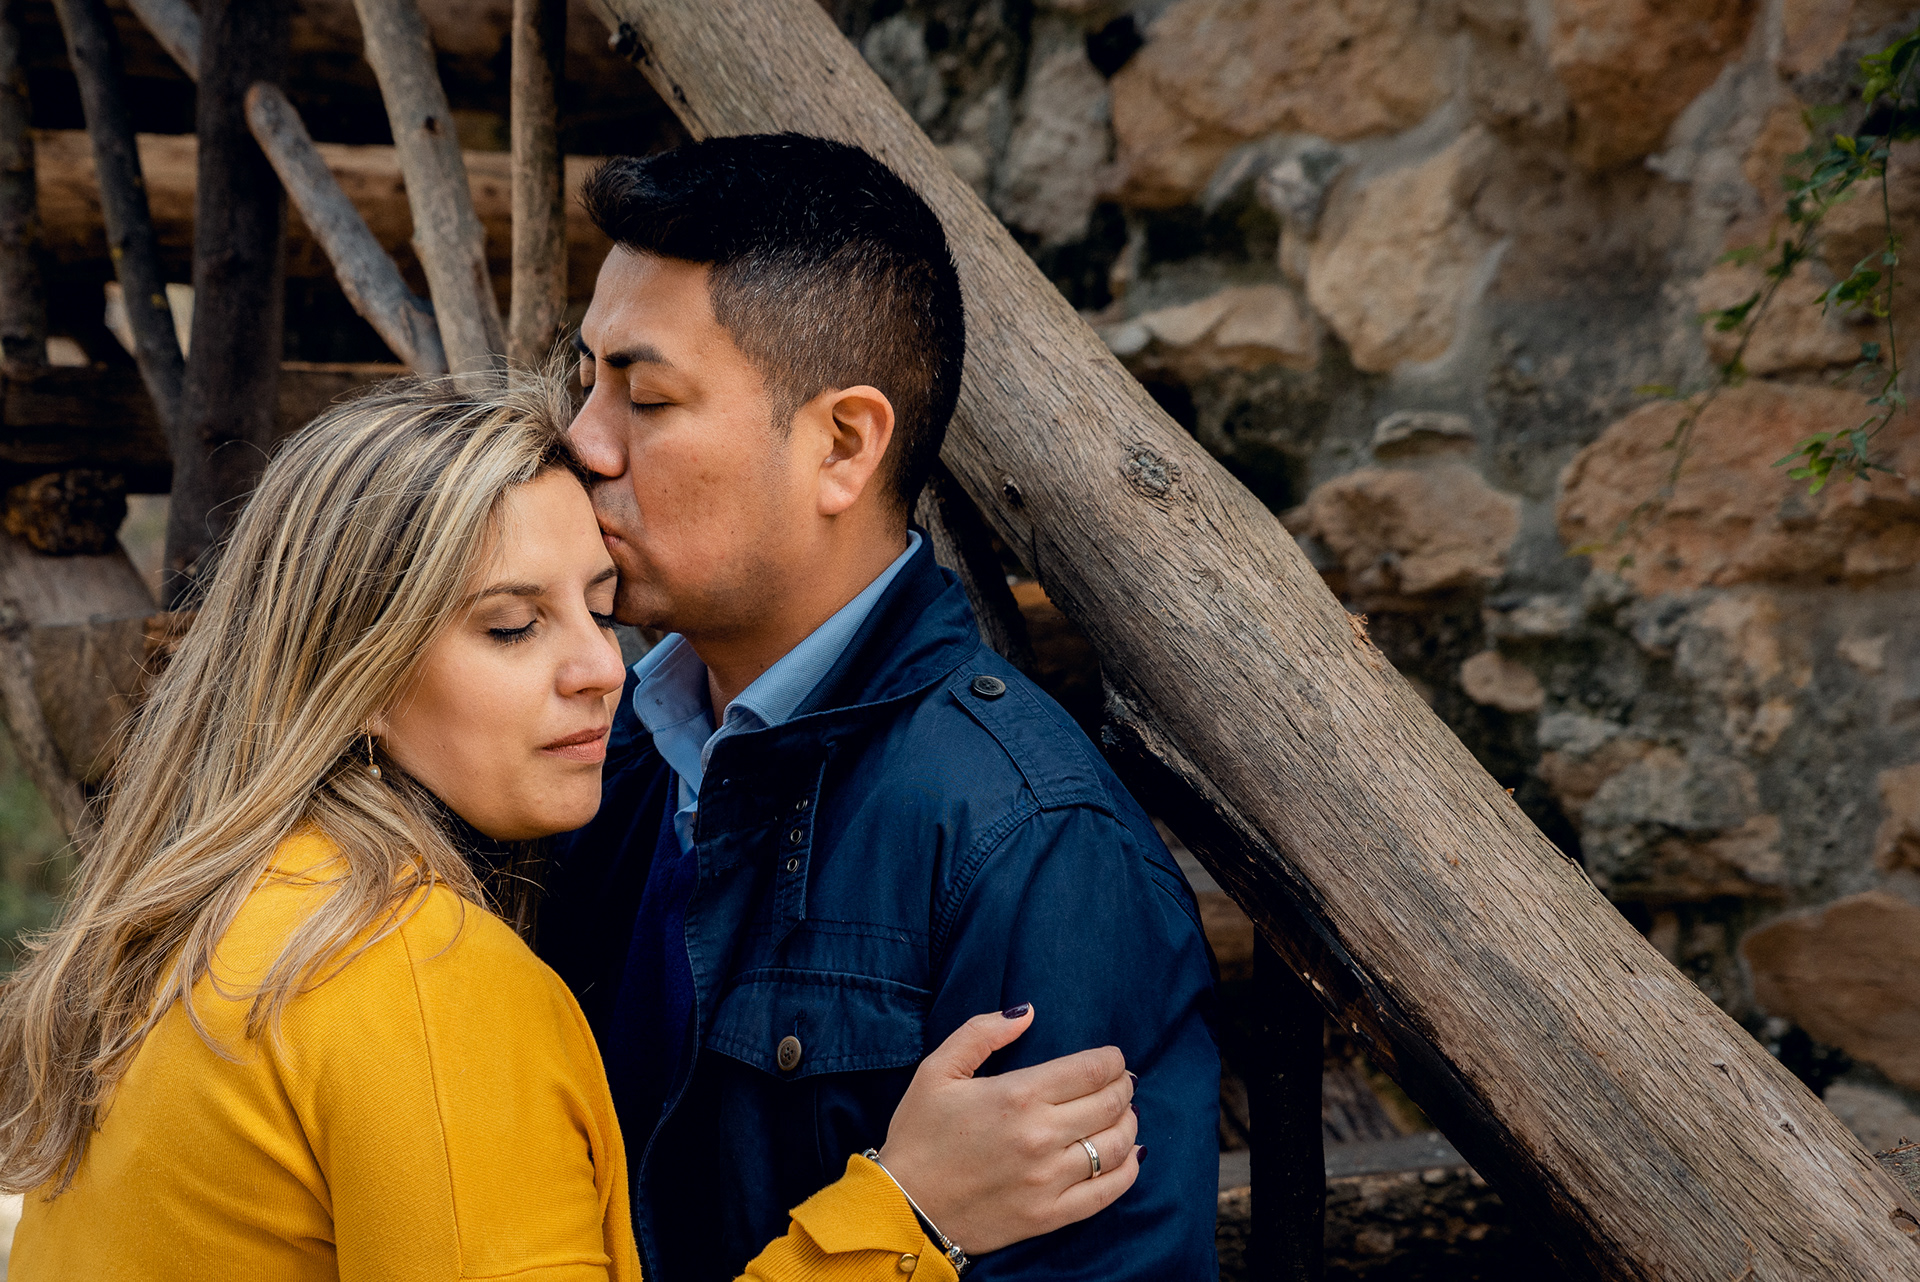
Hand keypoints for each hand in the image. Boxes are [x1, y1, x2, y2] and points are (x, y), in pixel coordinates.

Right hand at [874, 1005, 1139, 1254]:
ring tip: (1122, 1114)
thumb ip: (982, 1033)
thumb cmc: (919, 1135)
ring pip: (1115, 1145)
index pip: (1090, 1070)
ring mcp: (1048, 1179)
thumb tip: (1027, 1012)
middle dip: (1123, 1086)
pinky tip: (1129, 1155)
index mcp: (1017, 1095)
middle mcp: (1040, 1136)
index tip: (1112, 1058)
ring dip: (1128, 1123)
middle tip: (1121, 1082)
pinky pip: (1107, 1192)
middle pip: (1110, 1103)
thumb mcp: (937, 1071)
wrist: (904, 1207)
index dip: (1111, 1060)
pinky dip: (1128, 1170)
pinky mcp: (1049, 1215)